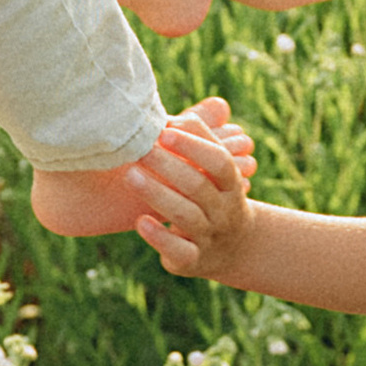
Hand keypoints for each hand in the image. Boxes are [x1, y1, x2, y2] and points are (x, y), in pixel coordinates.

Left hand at [132, 95, 258, 282]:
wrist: (234, 249)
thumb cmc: (214, 196)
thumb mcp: (217, 170)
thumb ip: (208, 139)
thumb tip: (217, 103)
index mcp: (231, 184)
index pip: (219, 161)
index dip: (194, 145)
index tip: (166, 129)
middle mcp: (224, 211)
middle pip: (198, 186)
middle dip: (168, 165)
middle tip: (140, 149)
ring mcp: (210, 237)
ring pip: (186, 216)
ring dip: (157, 194)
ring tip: (130, 175)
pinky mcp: (192, 261)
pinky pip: (179, 251)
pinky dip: (159, 237)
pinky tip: (139, 221)